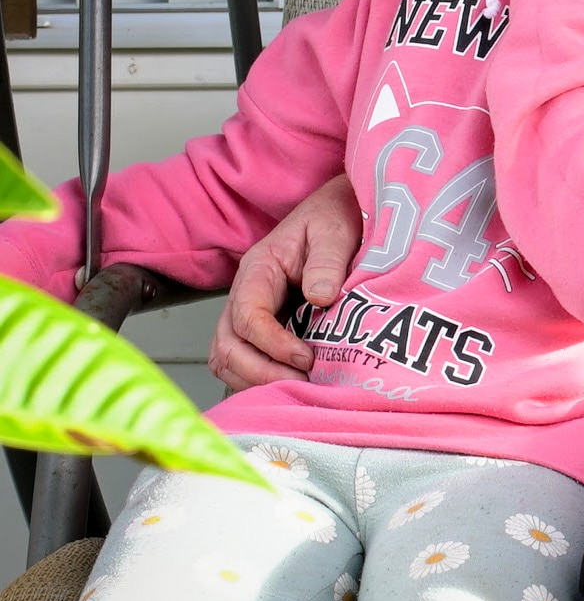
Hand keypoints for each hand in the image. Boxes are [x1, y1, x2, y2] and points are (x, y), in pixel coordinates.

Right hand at [210, 173, 359, 391]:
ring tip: (298, 389)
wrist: (340, 211)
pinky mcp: (266, 326)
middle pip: (227, 344)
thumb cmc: (336, 217)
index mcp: (259, 269)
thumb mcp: (335, 231)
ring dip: (256, 379)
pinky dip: (262, 377)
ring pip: (229, 357)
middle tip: (301, 383)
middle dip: (259, 370)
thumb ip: (327, 262)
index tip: (305, 357)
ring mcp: (252, 312)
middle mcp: (247, 293)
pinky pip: (247, 359)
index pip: (246, 315)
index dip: (271, 342)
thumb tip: (321, 298)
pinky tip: (294, 384)